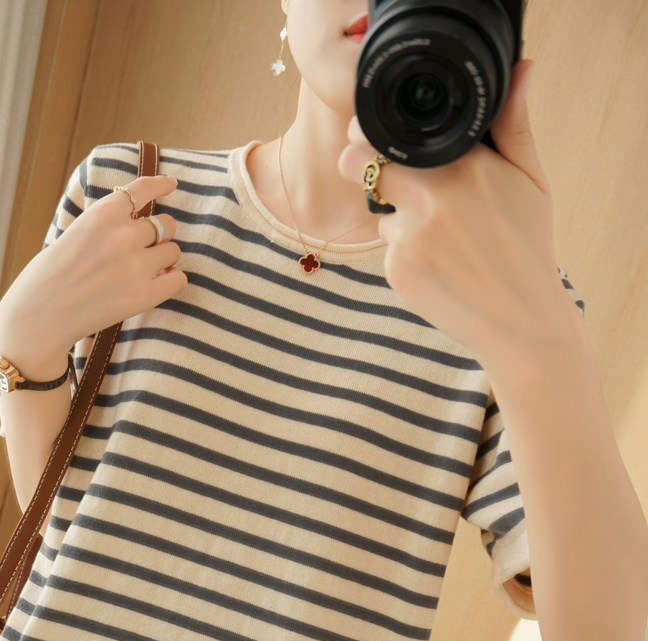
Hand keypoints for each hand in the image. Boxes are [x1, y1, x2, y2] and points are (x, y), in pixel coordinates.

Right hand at [0, 175, 184, 377]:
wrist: (38, 316)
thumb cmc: (50, 276)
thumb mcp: (75, 233)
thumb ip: (106, 226)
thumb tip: (143, 229)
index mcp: (102, 214)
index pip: (143, 189)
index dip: (161, 185)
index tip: (171, 184)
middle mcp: (124, 235)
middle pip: (165, 225)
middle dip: (159, 235)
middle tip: (145, 249)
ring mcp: (136, 266)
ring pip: (173, 251)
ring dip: (164, 259)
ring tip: (146, 270)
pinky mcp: (144, 295)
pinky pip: (178, 279)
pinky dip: (171, 280)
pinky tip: (158, 284)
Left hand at [339, 61, 576, 368]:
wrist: (520, 319)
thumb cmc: (528, 246)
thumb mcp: (531, 181)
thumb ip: (514, 126)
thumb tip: (520, 72)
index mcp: (460, 165)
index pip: (384, 136)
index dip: (375, 139)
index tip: (383, 146)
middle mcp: (427, 197)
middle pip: (359, 166)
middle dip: (369, 171)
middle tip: (400, 188)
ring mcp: (406, 237)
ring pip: (379, 213)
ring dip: (398, 219)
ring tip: (444, 241)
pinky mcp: (394, 271)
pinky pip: (387, 250)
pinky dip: (406, 255)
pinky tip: (440, 267)